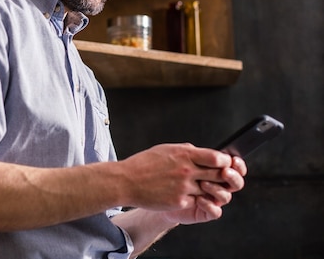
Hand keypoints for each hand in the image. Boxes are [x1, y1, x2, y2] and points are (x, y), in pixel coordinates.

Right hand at [117, 143, 233, 210]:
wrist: (126, 181)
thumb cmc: (143, 164)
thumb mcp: (165, 149)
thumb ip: (185, 150)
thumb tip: (199, 152)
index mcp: (184, 154)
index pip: (218, 158)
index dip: (225, 162)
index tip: (224, 164)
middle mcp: (187, 170)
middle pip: (219, 175)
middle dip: (222, 177)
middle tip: (219, 178)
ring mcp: (184, 187)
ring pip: (209, 190)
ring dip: (207, 190)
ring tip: (198, 186)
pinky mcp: (180, 202)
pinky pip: (197, 201)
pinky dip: (194, 199)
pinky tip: (185, 194)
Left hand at [162, 156, 246, 224]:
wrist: (154, 192)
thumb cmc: (167, 173)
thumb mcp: (180, 158)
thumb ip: (195, 154)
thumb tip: (207, 150)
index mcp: (213, 169)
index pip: (233, 167)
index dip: (237, 165)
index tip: (233, 160)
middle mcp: (216, 184)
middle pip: (235, 182)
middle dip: (232, 177)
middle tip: (224, 172)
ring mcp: (212, 199)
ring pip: (226, 196)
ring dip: (217, 189)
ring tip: (203, 183)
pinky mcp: (205, 212)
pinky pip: (215, 212)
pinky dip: (209, 205)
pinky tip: (198, 199)